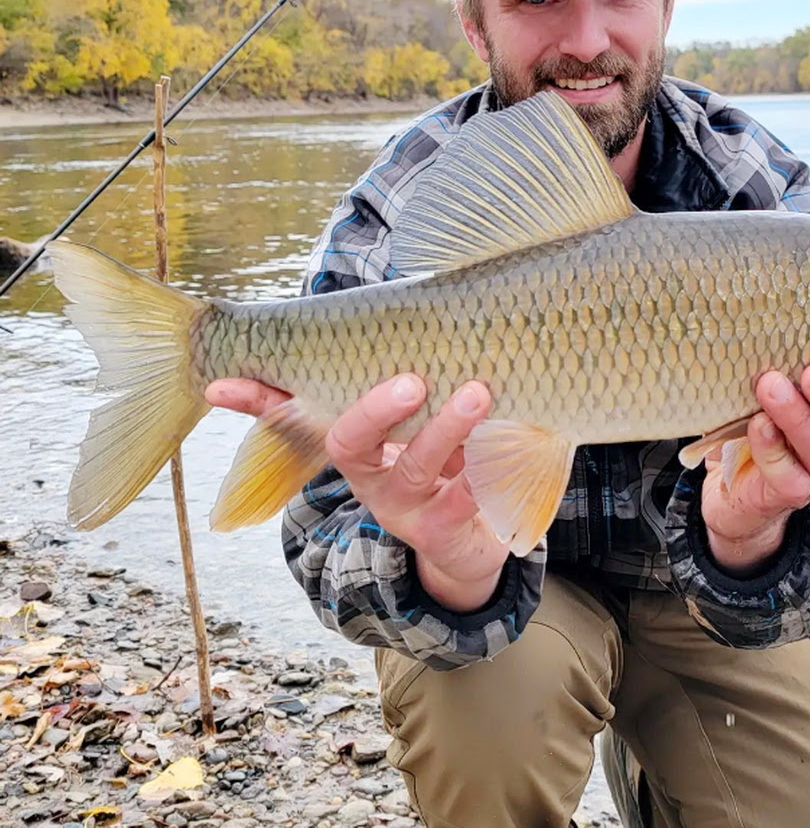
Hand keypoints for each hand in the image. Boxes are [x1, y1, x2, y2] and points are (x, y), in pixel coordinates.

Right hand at [205, 375, 508, 611]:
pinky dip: (487, 469)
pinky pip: (467, 497)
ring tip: (478, 392)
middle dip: (374, 411)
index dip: (258, 400)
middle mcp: (368, 476)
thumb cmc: (429, 462)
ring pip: (416, 466)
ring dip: (446, 428)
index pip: (292, 417)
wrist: (467, 542)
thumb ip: (372, 390)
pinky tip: (507, 437)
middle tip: (411, 379)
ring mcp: (405, 507)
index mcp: (351, 444)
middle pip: (349, 445)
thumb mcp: (396, 427)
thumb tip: (309, 346)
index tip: (223, 382)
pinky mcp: (446, 530)